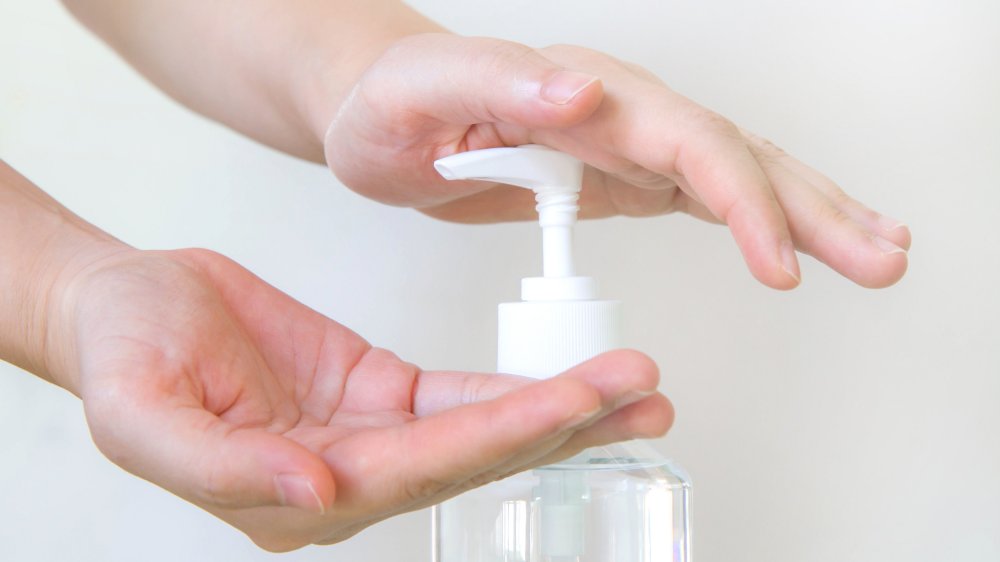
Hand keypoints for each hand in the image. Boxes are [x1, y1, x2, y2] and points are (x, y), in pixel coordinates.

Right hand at [49, 248, 669, 550]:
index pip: (417, 471)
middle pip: (470, 457)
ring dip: (556, 408)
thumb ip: (223, 465)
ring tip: (633, 387)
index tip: (567, 405)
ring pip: (478, 429)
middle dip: (558, 424)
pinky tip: (570, 380)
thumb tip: (317, 491)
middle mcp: (344, 477)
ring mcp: (367, 437)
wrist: (123, 307)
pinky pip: (457, 395)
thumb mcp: (140, 411)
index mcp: (294, 496)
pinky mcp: (379, 393)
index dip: (496, 437)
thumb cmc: (122, 353)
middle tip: (638, 395)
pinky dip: (513, 387)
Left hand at [322, 34, 909, 289]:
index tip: (779, 264)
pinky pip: (706, 195)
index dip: (741, 202)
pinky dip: (762, 221)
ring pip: (739, 175)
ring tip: (879, 253)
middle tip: (884, 261)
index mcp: (588, 92)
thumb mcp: (427, 92)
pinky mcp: (622, 173)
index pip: (688, 144)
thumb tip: (584, 98)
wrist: (380, 114)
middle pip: (737, 157)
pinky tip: (800, 244)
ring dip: (811, 215)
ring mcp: (629, 143)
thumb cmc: (392, 103)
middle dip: (812, 210)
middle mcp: (623, 111)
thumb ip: (501, 89)